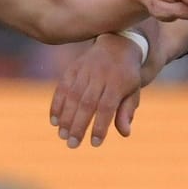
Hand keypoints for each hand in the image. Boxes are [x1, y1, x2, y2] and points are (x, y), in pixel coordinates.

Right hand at [51, 33, 146, 147]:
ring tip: (62, 135)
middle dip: (78, 125)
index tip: (94, 143)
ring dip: (65, 117)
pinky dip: (56, 104)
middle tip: (72, 144)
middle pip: (87, 103)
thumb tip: (125, 133)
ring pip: (72, 96)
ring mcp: (85, 70)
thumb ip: (127, 111)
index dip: (100, 126)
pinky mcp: (73, 68)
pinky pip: (62, 86)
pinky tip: (54, 120)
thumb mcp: (133, 91)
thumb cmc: (127, 76)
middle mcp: (100, 76)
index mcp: (118, 83)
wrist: (118, 44)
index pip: (107, 107)